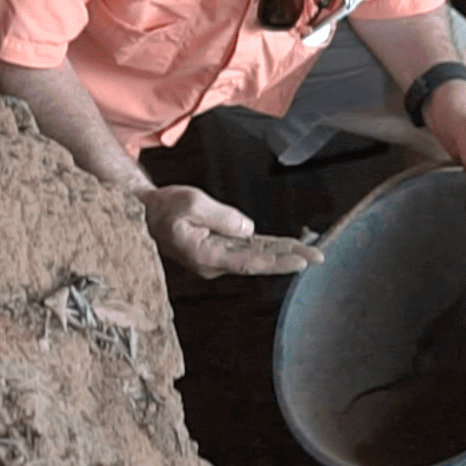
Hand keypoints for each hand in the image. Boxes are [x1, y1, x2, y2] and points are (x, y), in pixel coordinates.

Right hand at [134, 185, 321, 277]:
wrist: (146, 214)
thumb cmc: (165, 207)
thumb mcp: (191, 202)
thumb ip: (221, 216)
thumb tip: (248, 228)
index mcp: (207, 256)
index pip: (250, 262)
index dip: (278, 261)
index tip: (301, 261)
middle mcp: (215, 263)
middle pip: (258, 262)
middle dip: (289, 259)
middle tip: (319, 257)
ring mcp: (217, 258)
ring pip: (256, 256)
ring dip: (282, 253)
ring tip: (311, 250)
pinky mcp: (219, 249)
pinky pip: (249, 250)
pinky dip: (269, 248)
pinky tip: (288, 247)